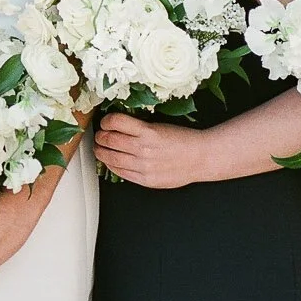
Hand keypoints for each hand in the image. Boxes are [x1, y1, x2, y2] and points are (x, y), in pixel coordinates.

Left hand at [93, 112, 212, 188]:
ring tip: (100, 149)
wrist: (201, 158)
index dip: (106, 121)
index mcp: (148, 131)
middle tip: (100, 135)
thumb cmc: (182, 139)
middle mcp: (143, 148)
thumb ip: (138, 127)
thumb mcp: (159, 125)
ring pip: (111, 158)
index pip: (115, 122)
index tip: (105, 122)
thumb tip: (116, 125)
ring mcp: (143, 166)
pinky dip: (112, 166)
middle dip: (100, 136)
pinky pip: (120, 173)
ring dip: (101, 152)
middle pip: (109, 140)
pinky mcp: (145, 180)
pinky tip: (111, 162)